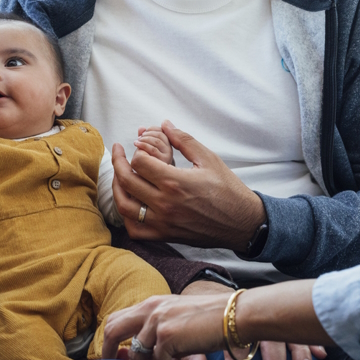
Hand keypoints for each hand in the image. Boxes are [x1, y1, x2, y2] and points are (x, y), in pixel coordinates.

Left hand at [102, 292, 229, 359]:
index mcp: (150, 304)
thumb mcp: (177, 321)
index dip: (109, 340)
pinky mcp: (166, 336)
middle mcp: (149, 309)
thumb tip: (131, 356)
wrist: (234, 315)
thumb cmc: (210, 319)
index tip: (112, 358)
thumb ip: (155, 334)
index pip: (117, 319)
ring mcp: (156, 321)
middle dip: (107, 352)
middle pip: (111, 329)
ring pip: (137, 355)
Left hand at [112, 120, 265, 250]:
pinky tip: (129, 202)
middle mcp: (165, 204)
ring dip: (116, 187)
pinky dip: (126, 216)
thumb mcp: (208, 159)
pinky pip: (135, 229)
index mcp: (175, 182)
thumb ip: (183, 140)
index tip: (138, 145)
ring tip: (119, 174)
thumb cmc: (228, 189)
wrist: (243, 223)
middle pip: (127, 181)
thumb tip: (165, 124)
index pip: (140, 162)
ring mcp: (163, 222)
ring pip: (124, 206)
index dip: (137, 150)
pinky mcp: (165, 236)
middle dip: (118, 162)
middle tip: (118, 151)